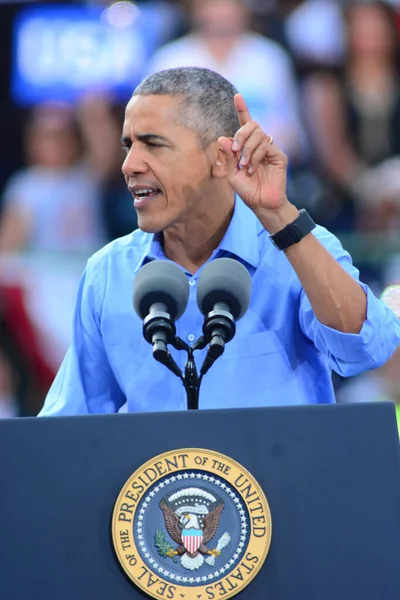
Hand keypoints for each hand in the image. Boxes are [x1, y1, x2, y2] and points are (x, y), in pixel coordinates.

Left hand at [218, 94, 296, 229]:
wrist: (262, 204)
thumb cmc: (247, 190)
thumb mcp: (231, 174)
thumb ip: (227, 157)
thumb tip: (222, 138)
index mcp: (247, 147)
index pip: (245, 124)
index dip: (242, 109)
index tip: (237, 96)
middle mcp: (260, 145)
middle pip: (252, 125)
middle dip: (240, 134)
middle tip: (234, 151)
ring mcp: (270, 150)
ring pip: (259, 134)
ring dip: (247, 149)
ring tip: (244, 165)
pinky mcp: (279, 156)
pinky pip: (266, 146)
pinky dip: (256, 156)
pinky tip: (252, 168)